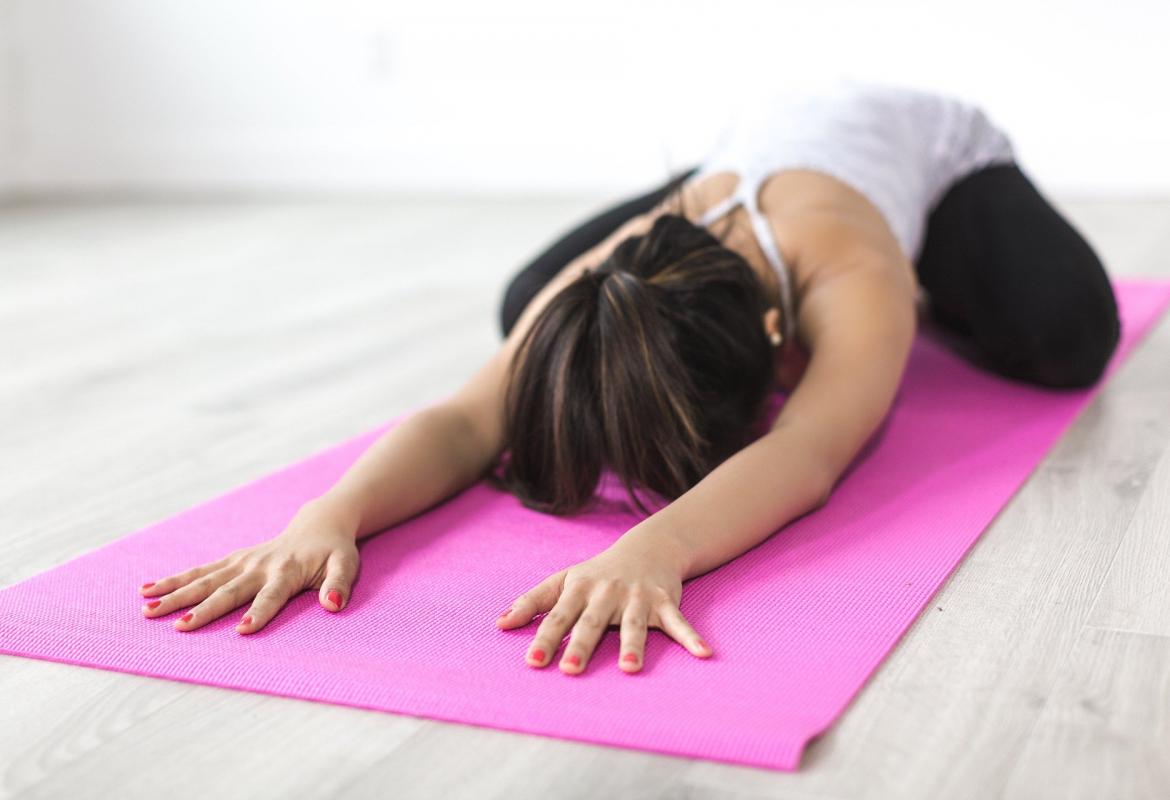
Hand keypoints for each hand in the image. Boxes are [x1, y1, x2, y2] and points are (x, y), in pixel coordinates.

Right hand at [137, 498, 360, 632]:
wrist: (319, 525)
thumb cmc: (334, 552)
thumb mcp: (346, 565)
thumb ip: (339, 585)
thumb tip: (333, 604)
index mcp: (287, 571)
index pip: (272, 596)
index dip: (259, 613)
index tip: (242, 631)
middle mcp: (259, 566)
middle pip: (229, 590)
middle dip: (204, 609)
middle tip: (179, 627)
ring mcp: (242, 562)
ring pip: (205, 579)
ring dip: (176, 595)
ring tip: (148, 610)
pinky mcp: (231, 560)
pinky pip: (199, 571)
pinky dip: (173, 580)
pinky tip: (146, 590)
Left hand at [496, 536, 712, 673]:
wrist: (647, 547)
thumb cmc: (597, 572)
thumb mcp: (563, 581)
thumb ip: (532, 602)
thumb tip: (499, 624)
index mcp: (579, 589)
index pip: (558, 616)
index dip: (545, 638)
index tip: (533, 661)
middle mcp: (607, 593)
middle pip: (592, 622)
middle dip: (582, 645)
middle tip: (570, 670)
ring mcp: (637, 598)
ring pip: (634, 625)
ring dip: (634, 646)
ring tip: (631, 669)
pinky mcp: (665, 601)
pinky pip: (679, 622)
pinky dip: (692, 638)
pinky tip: (704, 654)